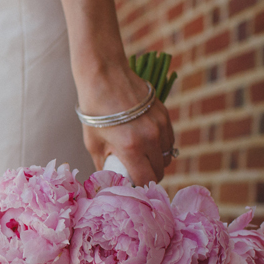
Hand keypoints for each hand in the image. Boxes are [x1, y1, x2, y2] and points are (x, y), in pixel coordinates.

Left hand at [78, 62, 175, 185]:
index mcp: (132, 147)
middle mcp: (150, 138)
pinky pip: (169, 139)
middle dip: (149, 175)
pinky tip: (147, 142)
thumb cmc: (95, 111)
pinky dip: (162, 145)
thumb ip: (104, 164)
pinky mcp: (164, 114)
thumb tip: (109, 180)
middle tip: (137, 174)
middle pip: (160, 170)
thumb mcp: (93, 143)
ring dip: (158, 160)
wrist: (104, 76)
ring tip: (142, 158)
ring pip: (168, 155)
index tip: (133, 185)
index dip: (141, 186)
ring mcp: (160, 125)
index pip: (147, 179)